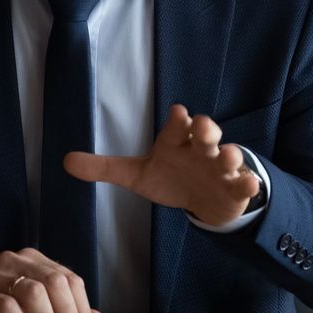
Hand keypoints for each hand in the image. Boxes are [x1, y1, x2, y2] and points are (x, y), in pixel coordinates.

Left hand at [63, 104, 259, 226]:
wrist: (203, 199)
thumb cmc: (170, 178)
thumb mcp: (136, 175)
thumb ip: (104, 167)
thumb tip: (65, 160)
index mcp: (175, 142)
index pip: (175, 127)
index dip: (177, 121)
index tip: (177, 113)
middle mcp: (200, 150)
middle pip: (204, 133)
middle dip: (204, 129)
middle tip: (201, 125)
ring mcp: (220, 168)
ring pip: (228, 156)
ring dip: (230, 154)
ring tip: (229, 155)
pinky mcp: (235, 188)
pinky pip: (245, 184)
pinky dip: (248, 184)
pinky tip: (248, 185)